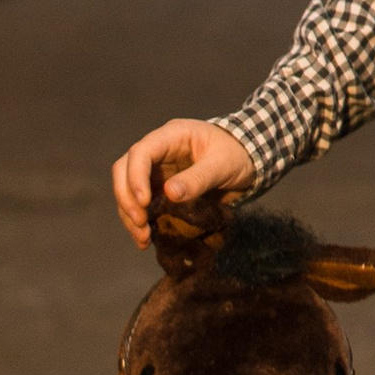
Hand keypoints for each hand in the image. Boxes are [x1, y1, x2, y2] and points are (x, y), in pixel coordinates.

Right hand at [113, 118, 253, 246]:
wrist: (250, 160)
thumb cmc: (238, 154)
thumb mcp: (223, 164)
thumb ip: (198, 178)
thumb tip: (170, 194)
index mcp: (172, 136)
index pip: (141, 153)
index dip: (136, 177)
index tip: (144, 203)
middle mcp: (159, 152)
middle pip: (124, 170)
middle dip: (127, 198)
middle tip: (141, 223)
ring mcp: (157, 171)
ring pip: (128, 189)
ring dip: (130, 214)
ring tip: (143, 237)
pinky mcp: (160, 189)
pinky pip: (141, 204)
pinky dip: (140, 222)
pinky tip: (145, 238)